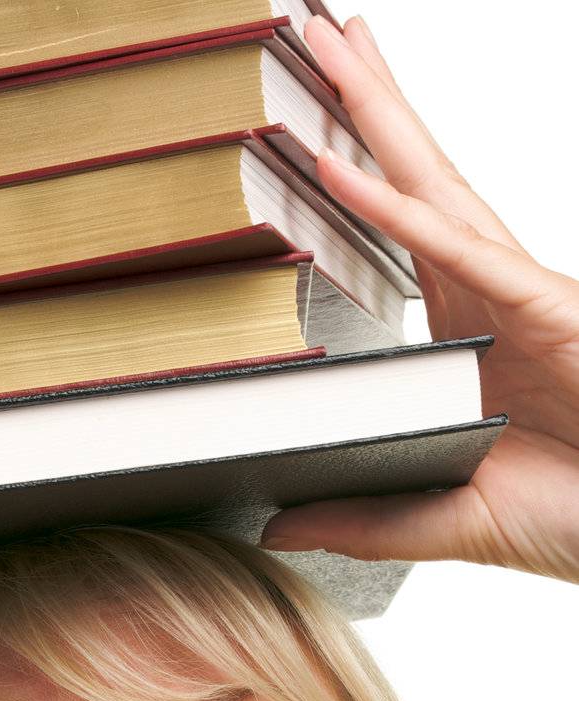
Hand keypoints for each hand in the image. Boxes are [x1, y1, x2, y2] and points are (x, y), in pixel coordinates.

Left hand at [259, 13, 578, 585]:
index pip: (394, 234)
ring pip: (433, 187)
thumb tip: (278, 524)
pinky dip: (397, 208)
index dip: (354, 174)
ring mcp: (517, 294)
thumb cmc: (565, 520)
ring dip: (377, 114)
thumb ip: (357, 518)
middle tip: (311, 30)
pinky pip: (456, 249)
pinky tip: (343, 164)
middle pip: (412, 179)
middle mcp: (487, 296)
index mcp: (464, 334)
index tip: (304, 125)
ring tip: (330, 46)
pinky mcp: (544, 309)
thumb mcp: (434, 520)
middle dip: (364, 102)